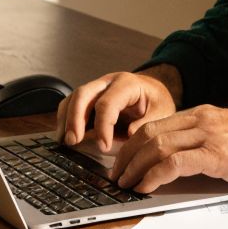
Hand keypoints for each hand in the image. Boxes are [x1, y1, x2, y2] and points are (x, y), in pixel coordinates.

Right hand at [58, 68, 179, 151]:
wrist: (154, 92)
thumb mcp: (161, 113)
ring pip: (73, 98)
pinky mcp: (89, 97)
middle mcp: (108, 82)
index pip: (107, 103)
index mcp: (127, 84)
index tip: (103, 146)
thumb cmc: (157, 103)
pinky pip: (71, 104)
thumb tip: (128, 134)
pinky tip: (66, 136)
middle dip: (75, 119)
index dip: (102, 126)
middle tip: (73, 141)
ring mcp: (96, 87)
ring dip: (66, 120)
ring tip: (66, 142)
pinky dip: (66, 119)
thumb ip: (146, 123)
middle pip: (83, 94)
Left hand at [110, 105, 227, 193]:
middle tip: (117, 177)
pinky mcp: (217, 155)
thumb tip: (181, 162)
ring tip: (125, 185)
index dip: (133, 145)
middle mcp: (203, 120)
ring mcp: (210, 136)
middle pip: (149, 133)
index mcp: (205, 114)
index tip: (123, 162)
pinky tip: (146, 187)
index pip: (156, 125)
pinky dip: (153, 175)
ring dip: (134, 168)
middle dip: (126, 157)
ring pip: (156, 146)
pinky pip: (173, 163)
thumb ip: (207, 143)